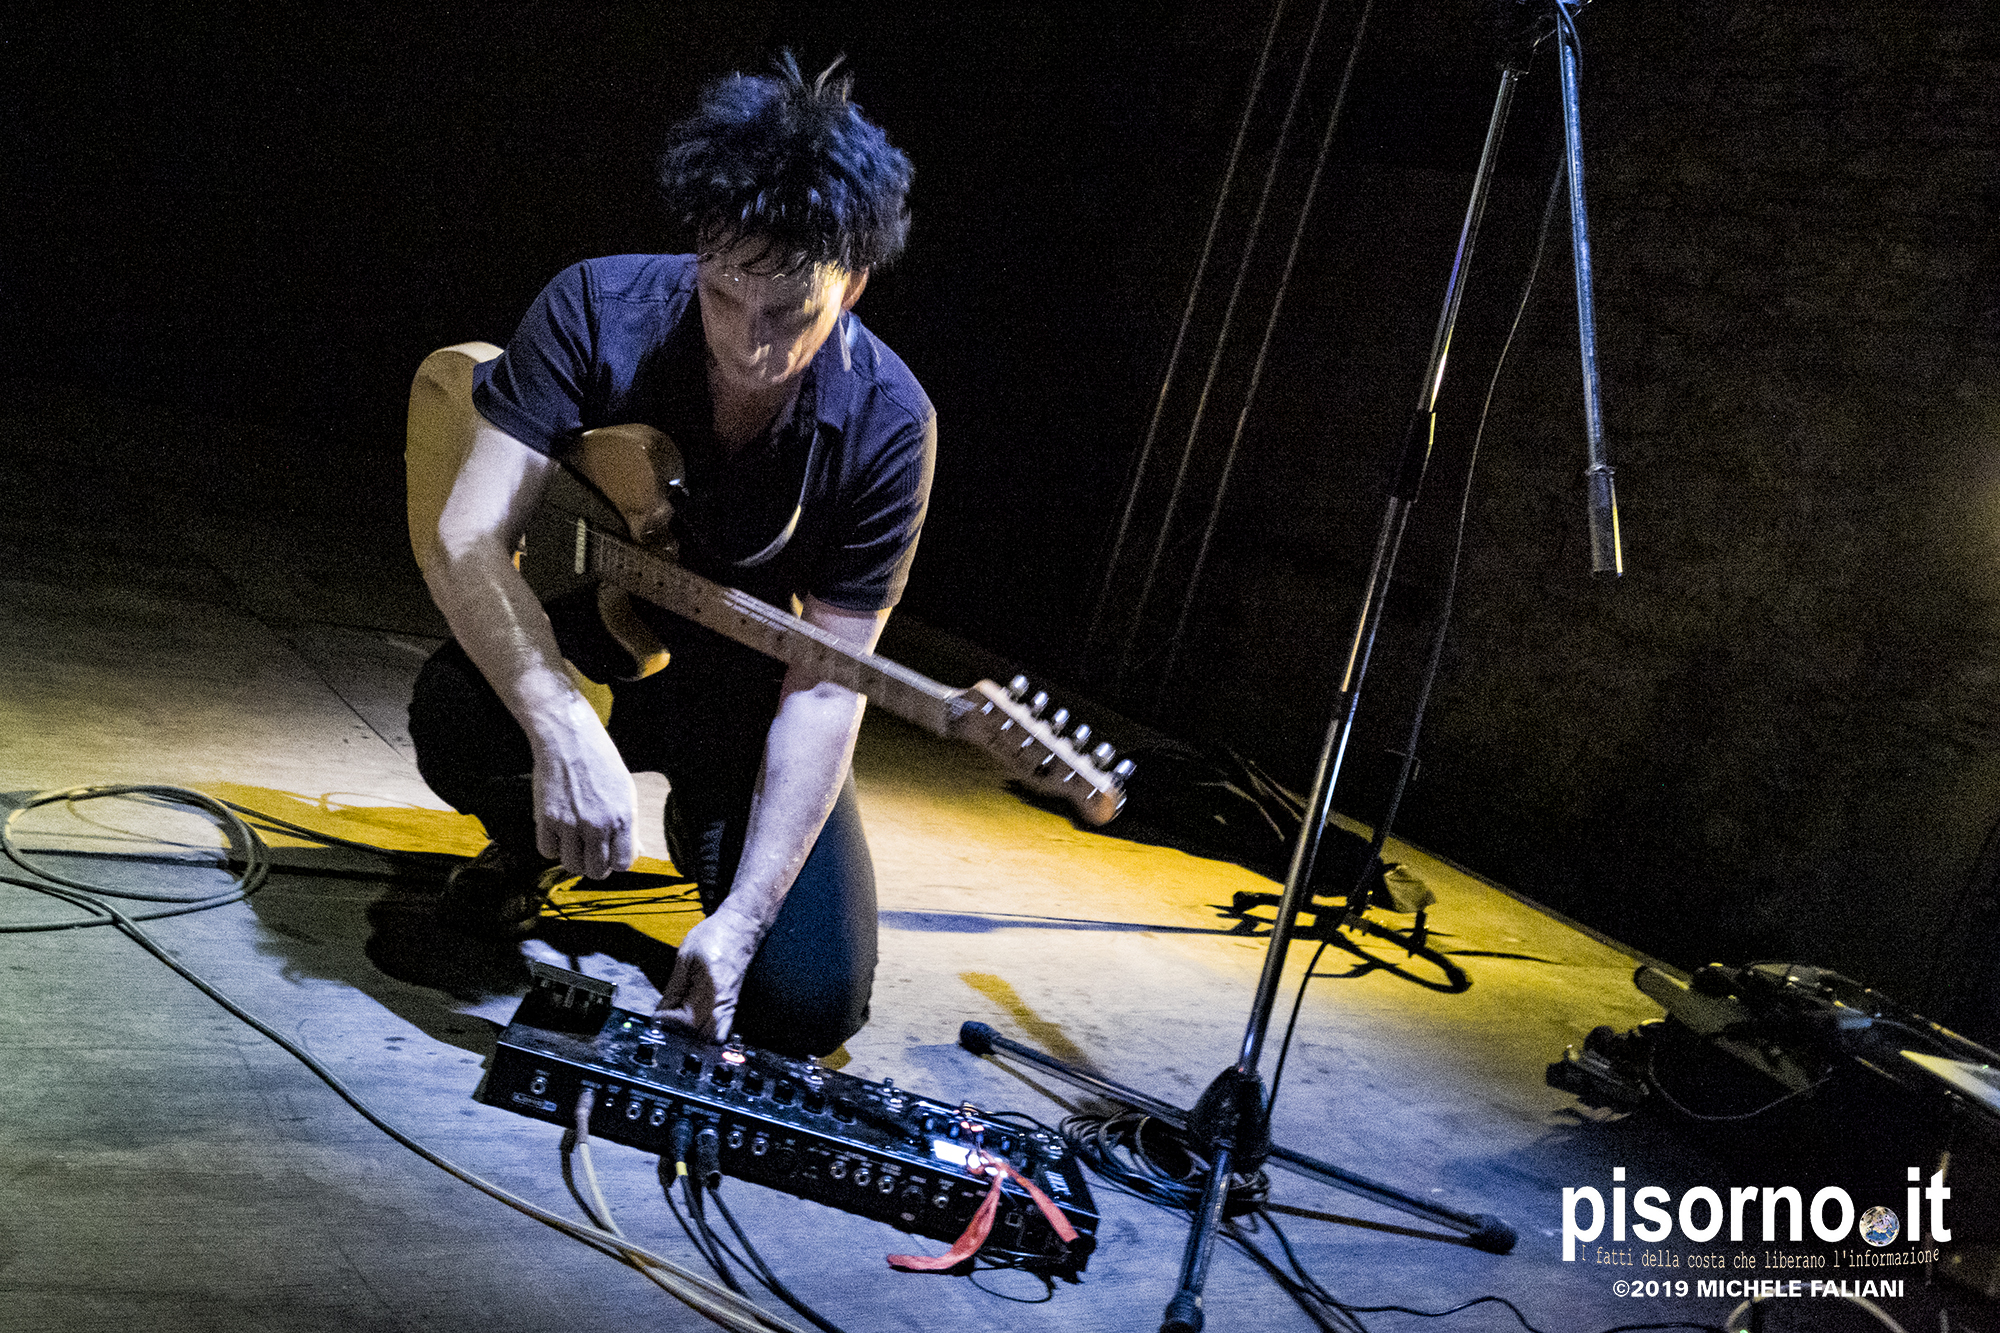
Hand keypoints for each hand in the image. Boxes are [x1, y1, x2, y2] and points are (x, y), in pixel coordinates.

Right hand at [528, 706, 636, 878]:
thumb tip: (636, 852)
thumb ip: (629, 826)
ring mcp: (571, 823)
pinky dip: (552, 846)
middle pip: (596, 871)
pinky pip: (547, 851)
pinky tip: (558, 831)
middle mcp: (598, 824)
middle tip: (591, 850)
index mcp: (623, 817)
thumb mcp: (626, 791)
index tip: (610, 853)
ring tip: (574, 839)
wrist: (569, 738)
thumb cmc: (600, 762)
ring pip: (571, 865)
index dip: (616, 861)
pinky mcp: (546, 818)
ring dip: (572, 857)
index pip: (624, 863)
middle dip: (595, 865)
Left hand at [656, 905, 764, 1041]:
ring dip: (696, 1036)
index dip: (670, 1023)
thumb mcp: (685, 957)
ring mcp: (731, 1004)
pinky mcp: (733, 1004)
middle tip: (669, 1023)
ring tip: (680, 1024)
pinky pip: (722, 1028)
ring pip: (715, 1036)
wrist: (742, 926)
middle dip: (684, 1036)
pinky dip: (707, 1031)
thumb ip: (674, 988)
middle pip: (704, 1037)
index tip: (659, 1017)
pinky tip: (694, 1021)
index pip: (689, 1022)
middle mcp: (723, 1001)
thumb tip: (661, 1013)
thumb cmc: (715, 935)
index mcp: (710, 989)